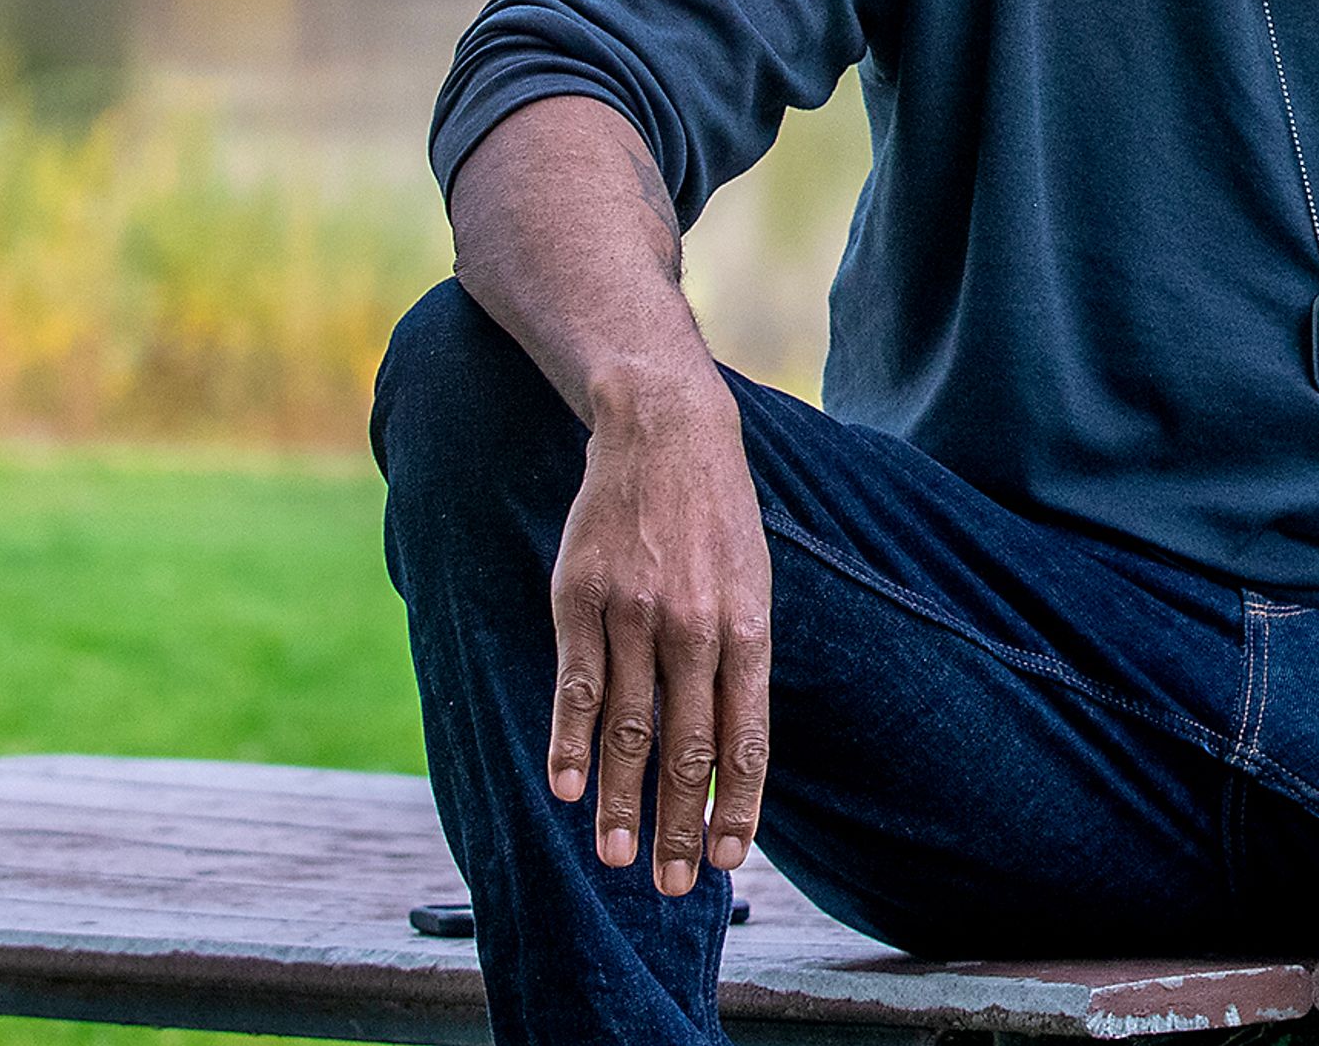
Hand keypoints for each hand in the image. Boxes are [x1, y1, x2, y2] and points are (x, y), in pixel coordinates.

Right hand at [548, 372, 771, 896]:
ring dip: (624, 803)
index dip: (738, 804)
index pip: (746, 738)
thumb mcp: (752, 583)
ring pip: (629, 729)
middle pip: (689, 748)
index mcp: (748, 628)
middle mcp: (695, 629)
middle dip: (682, 826)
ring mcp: (635, 615)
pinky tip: (566, 791)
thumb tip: (733, 746)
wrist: (666, 431)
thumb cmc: (715, 519)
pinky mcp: (580, 600)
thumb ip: (740, 661)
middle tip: (674, 887)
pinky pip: (576, 685)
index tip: (730, 861)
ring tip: (620, 860)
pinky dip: (569, 743)